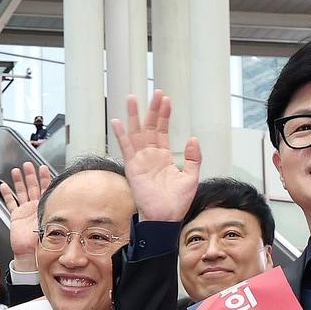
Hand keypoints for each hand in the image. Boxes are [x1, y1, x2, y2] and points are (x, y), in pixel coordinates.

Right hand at [0, 161, 53, 270]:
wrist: (31, 253)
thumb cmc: (43, 241)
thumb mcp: (51, 224)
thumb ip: (55, 214)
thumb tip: (67, 205)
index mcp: (44, 207)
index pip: (45, 188)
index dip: (44, 178)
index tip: (43, 168)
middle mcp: (34, 207)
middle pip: (32, 187)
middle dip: (30, 175)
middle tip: (28, 165)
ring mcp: (24, 211)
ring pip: (21, 192)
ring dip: (19, 181)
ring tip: (16, 171)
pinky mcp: (15, 216)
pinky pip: (10, 203)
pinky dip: (7, 194)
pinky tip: (4, 186)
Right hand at [110, 91, 202, 221]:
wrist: (166, 217)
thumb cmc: (177, 202)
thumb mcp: (191, 177)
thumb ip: (193, 158)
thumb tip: (192, 139)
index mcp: (164, 157)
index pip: (162, 130)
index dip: (164, 115)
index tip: (166, 100)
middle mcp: (150, 156)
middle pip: (150, 127)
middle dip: (152, 110)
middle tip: (155, 93)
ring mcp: (140, 160)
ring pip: (136, 133)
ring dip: (134, 116)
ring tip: (132, 98)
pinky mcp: (133, 167)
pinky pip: (126, 148)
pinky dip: (121, 135)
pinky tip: (117, 121)